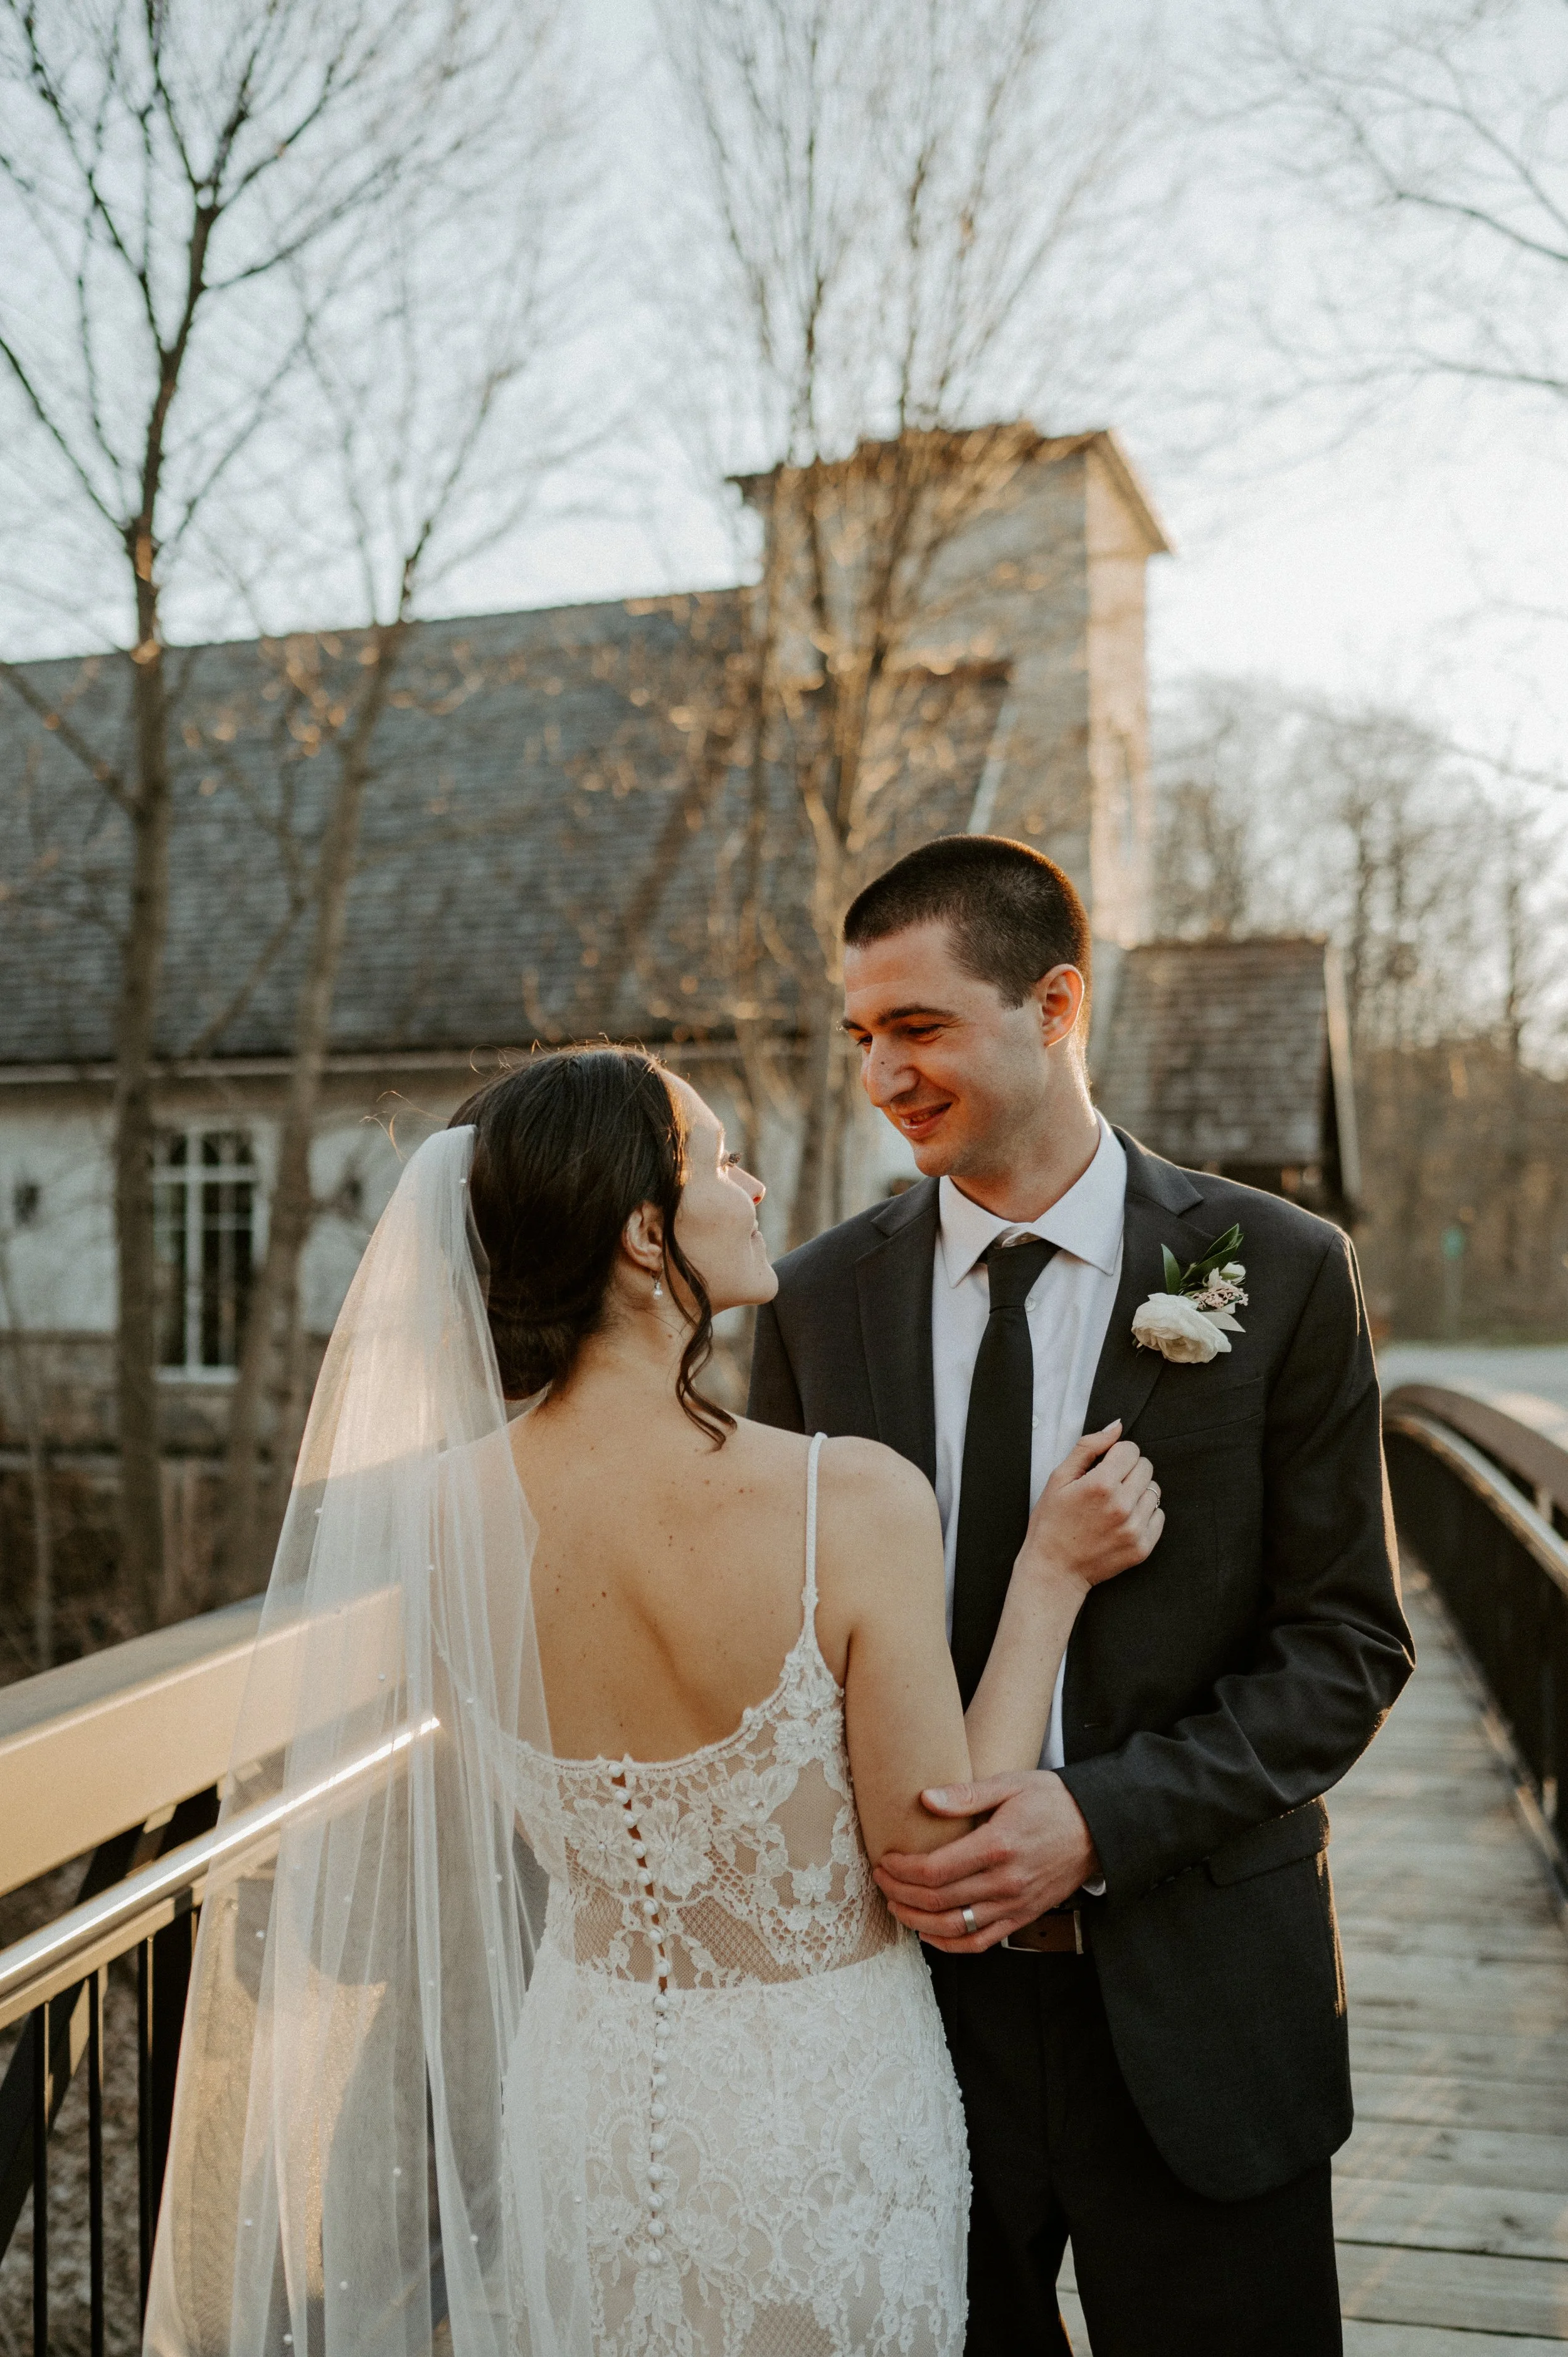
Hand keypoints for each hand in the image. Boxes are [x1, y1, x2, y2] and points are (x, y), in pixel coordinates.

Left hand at [873, 1771, 1099, 1952]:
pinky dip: (950, 1944)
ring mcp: (1015, 1904)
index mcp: (998, 1846)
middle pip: (938, 1901)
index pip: (935, 1870)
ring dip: (917, 1921)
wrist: (1098, 1828)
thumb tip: (924, 1799)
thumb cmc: (1052, 1801)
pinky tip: (929, 1933)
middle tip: (881, 1880)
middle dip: (901, 1894)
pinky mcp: (1023, 1917)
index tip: (885, 1860)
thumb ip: (966, 1794)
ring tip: (896, 1906)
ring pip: (954, 1927)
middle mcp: (1005, 1882)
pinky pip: (981, 1941)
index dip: (902, 1871)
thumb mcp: (1010, 1784)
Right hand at [1020, 1422, 1162, 1591]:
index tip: (1105, 1466)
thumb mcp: (1059, 1478)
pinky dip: (1144, 1514)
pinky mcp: (1143, 1547)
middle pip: (1146, 1467)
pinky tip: (1123, 1520)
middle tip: (1109, 1485)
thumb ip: (1089, 1447)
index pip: (1131, 1450)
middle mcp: (1122, 1506)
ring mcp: (1135, 1528)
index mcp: (1101, 1484)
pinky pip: (1159, 1515)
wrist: (1054, 1569)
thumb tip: (1117, 1427)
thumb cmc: (1052, 1523)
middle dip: (1128, 1470)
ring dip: (1138, 1492)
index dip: (1116, 1454)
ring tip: (1115, 1504)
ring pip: (1154, 1491)